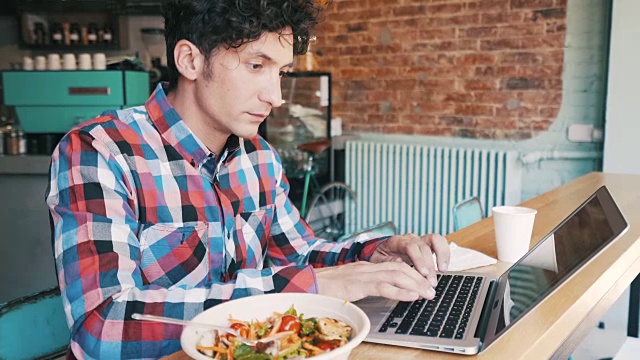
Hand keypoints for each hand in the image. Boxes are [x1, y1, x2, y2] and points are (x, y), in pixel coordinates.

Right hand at [314, 261, 435, 301]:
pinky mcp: (357, 284)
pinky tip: (411, 296)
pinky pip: (383, 286)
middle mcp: (366, 267)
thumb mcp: (350, 285)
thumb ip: (365, 285)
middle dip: (419, 278)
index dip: (413, 273)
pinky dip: (400, 291)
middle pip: (400, 268)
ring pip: (396, 274)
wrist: (307, 283)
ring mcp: (362, 274)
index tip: (426, 284)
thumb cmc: (325, 287)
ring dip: (415, 284)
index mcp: (366, 267)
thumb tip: (381, 290)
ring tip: (427, 293)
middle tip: (432, 290)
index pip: (395, 266)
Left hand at [369, 233, 449, 286]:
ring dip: (441, 255)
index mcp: (397, 241)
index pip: (410, 247)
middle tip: (431, 283)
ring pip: (435, 239)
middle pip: (424, 247)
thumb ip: (386, 262)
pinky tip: (444, 267)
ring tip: (443, 271)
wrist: (383, 250)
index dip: (418, 259)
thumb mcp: (377, 261)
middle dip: (430, 265)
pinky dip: (445, 253)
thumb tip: (398, 263)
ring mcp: (420, 239)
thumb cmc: (381, 257)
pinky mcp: (428, 243)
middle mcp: (410, 238)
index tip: (423, 273)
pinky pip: (440, 242)